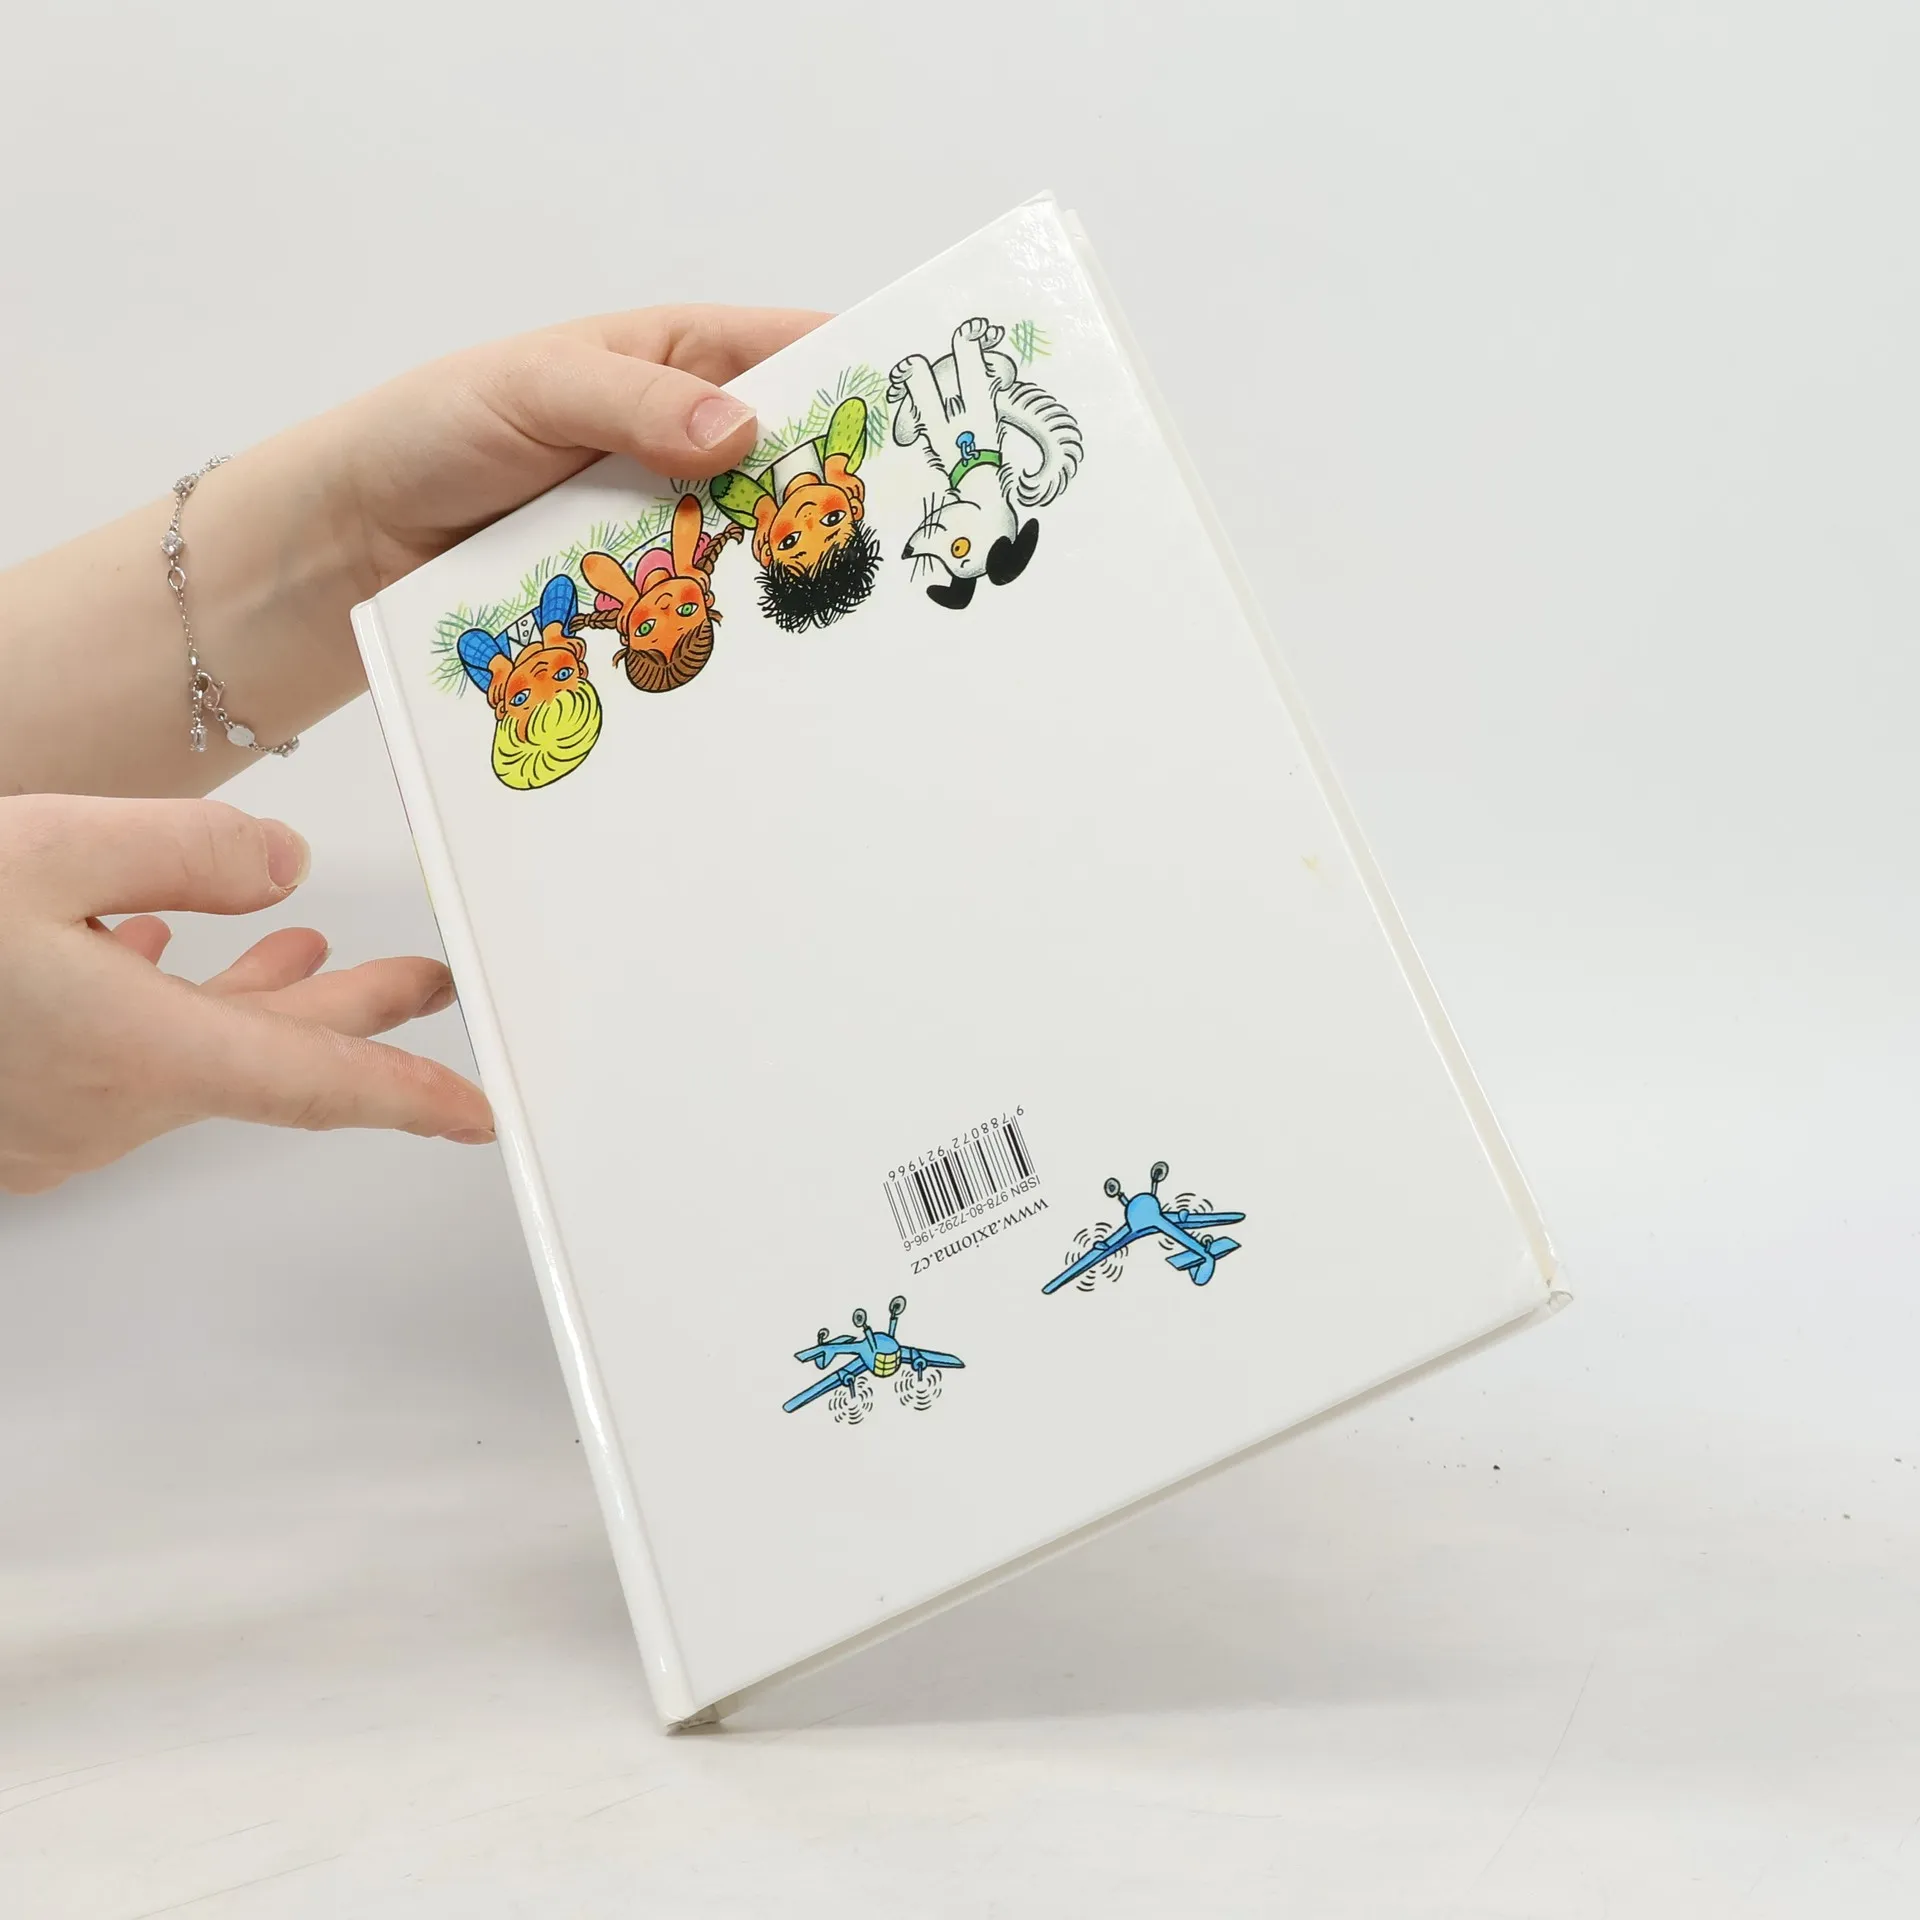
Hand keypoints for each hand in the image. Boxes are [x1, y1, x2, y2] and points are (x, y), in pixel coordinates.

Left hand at [0, 304, 828, 800]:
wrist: (350, 546)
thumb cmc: (432, 432)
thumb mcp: (533, 388)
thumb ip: (632, 400)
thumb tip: (738, 427)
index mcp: (677, 356)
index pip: (797, 351)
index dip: (864, 380)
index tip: (922, 425)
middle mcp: (686, 440)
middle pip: (793, 463)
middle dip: (841, 495)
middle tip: (904, 538)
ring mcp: (666, 523)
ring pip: (755, 547)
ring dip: (787, 576)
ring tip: (853, 613)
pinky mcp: (642, 597)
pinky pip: (705, 611)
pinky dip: (731, 630)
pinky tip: (769, 659)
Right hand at [0, 794, 491, 1193]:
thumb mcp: (46, 851)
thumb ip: (182, 849)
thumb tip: (281, 863)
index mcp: (137, 1053)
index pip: (315, 1084)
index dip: (409, 1095)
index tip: (474, 1114)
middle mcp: (103, 1109)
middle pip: (264, 1060)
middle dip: (350, 1010)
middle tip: (422, 983)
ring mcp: (51, 1125)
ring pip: (188, 1058)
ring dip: (252, 1002)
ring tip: (306, 950)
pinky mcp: (12, 1118)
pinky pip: (118, 1065)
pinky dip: (160, 1011)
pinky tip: (151, 954)